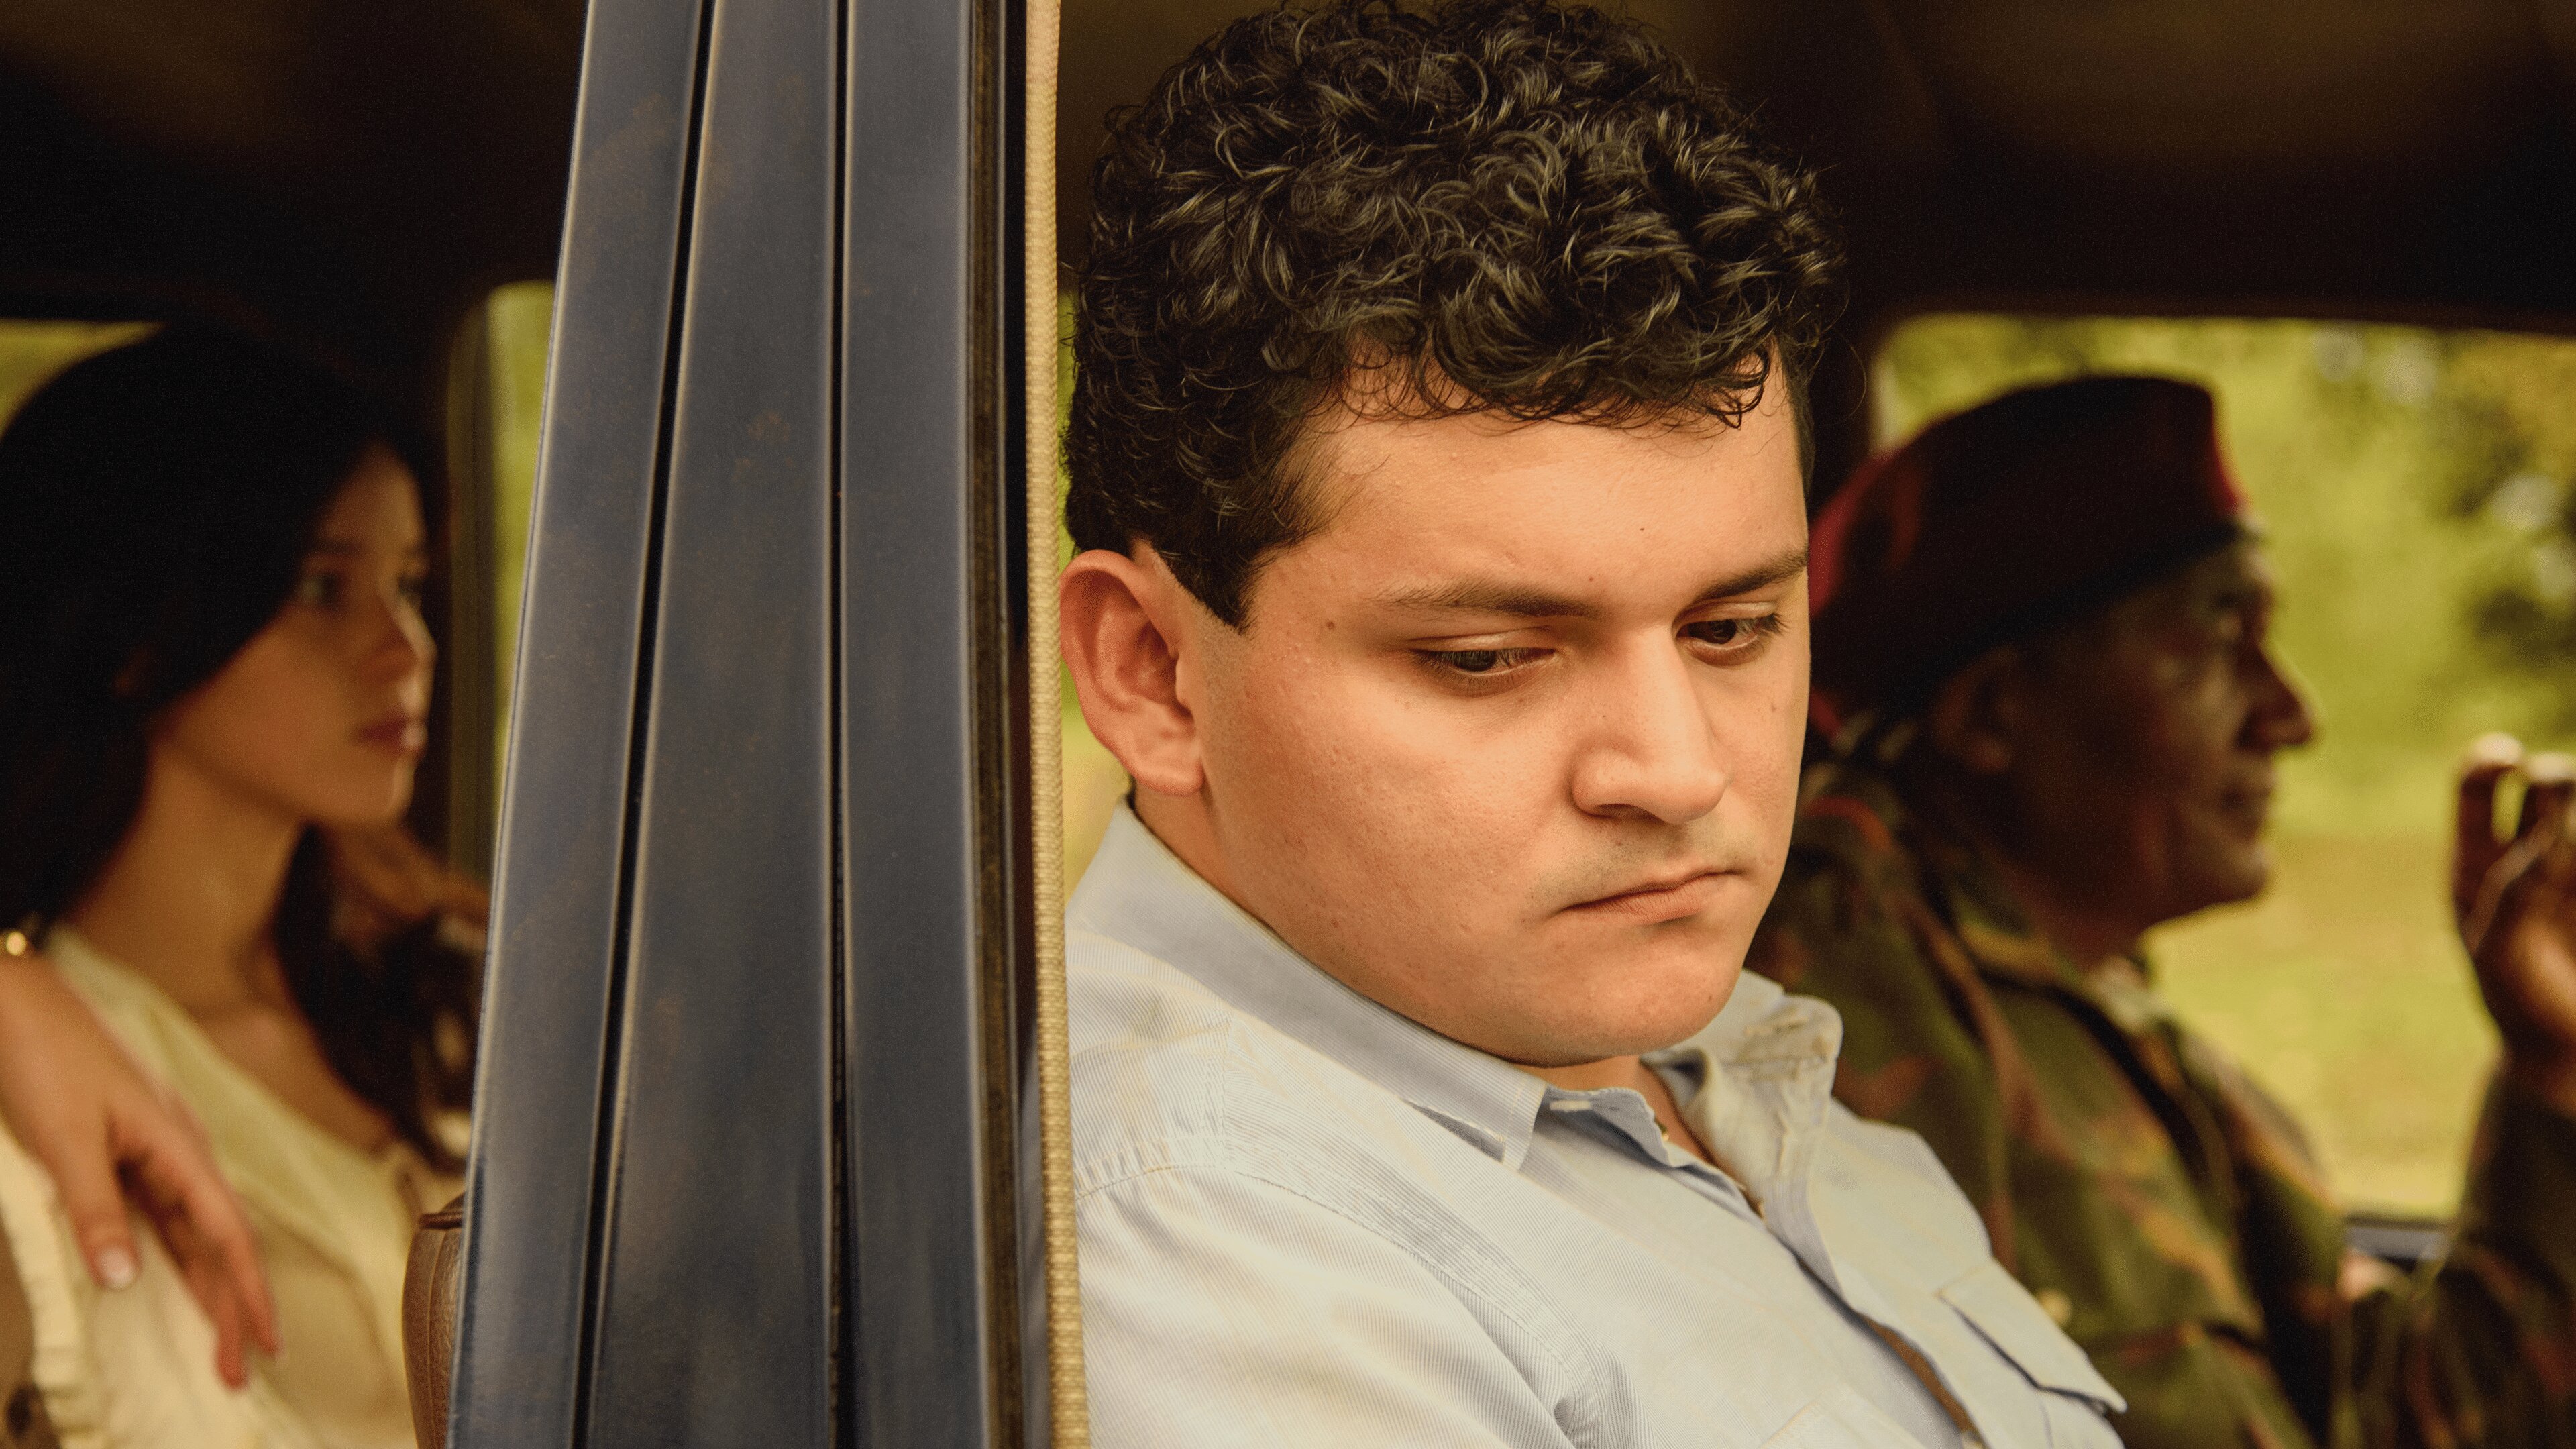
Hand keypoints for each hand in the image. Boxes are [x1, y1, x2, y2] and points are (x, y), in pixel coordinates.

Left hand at [0, 946, 279, 1385]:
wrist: (23, 1003)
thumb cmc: (49, 1057)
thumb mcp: (67, 1139)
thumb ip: (96, 1210)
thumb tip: (126, 1279)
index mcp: (179, 1148)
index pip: (227, 1234)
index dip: (247, 1293)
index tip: (263, 1343)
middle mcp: (179, 1153)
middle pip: (220, 1241)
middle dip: (234, 1307)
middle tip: (241, 1367)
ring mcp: (157, 1153)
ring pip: (195, 1234)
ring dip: (208, 1287)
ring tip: (220, 1339)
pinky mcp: (130, 1155)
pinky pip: (164, 1218)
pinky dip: (178, 1258)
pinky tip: (174, 1280)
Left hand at [2453, 734, 2575, 1117]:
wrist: (2568, 1054)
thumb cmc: (2521, 1004)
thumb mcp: (2501, 951)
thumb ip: (2515, 891)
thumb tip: (2547, 831)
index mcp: (2479, 863)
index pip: (2477, 789)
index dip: (2489, 760)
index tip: (2508, 758)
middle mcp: (2532, 854)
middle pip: (2545, 785)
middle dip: (2556, 774)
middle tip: (2557, 782)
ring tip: (2572, 829)